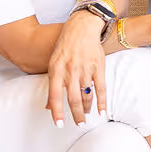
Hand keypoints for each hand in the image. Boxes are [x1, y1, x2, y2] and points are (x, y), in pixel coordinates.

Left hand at [47, 11, 107, 126]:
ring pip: (87, 95)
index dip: (57, 112)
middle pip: (73, 99)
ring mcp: (85, 69)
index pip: (55, 95)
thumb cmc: (65, 46)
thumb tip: (48, 106)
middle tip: (79, 124)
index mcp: (56, 70)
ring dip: (87, 108)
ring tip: (87, 116)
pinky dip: (102, 102)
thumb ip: (52, 84)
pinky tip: (101, 111)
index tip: (59, 124)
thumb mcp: (54, 63)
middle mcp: (70, 71)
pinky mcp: (98, 67)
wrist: (82, 27)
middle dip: (76, 114)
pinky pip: (101, 88)